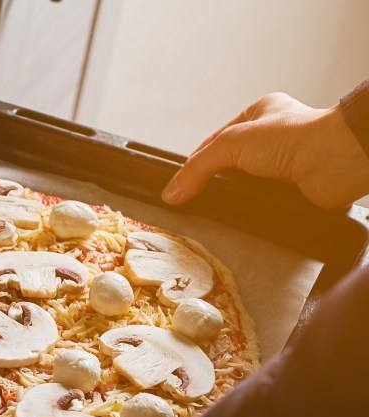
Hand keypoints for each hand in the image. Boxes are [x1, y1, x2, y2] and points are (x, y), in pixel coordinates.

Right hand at [162, 92, 368, 209]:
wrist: (335, 160)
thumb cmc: (294, 137)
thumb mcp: (231, 144)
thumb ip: (198, 168)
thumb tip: (171, 192)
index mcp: (259, 113)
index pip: (214, 141)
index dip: (195, 162)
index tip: (178, 185)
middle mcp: (272, 136)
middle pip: (228, 164)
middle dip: (214, 180)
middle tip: (193, 198)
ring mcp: (282, 163)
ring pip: (245, 184)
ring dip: (234, 195)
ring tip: (216, 208)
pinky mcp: (291, 188)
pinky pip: (262, 201)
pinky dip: (251, 208)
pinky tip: (241, 212)